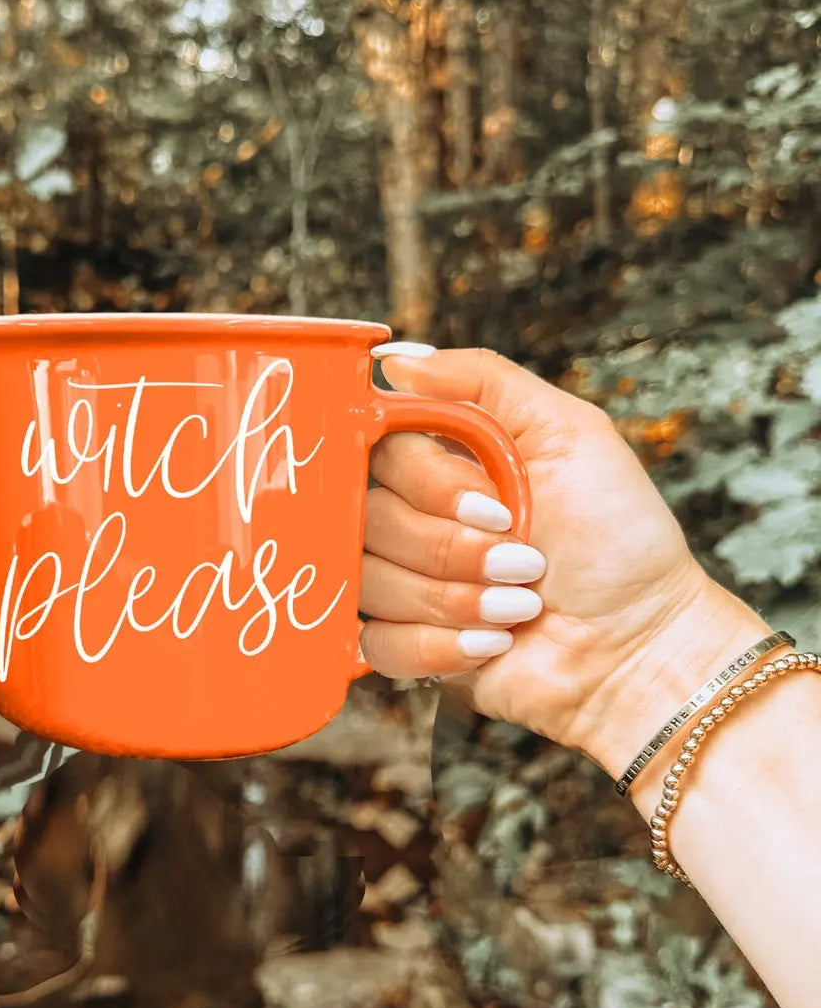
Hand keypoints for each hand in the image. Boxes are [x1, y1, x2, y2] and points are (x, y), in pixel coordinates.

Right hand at [358, 345, 768, 775]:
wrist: (639, 647)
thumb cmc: (619, 541)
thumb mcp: (570, 433)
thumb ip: (485, 381)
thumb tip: (395, 360)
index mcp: (445, 465)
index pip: (383, 452)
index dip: (430, 484)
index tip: (496, 506)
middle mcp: (416, 519)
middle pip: (369, 518)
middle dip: (454, 549)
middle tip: (523, 559)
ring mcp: (405, 583)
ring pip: (370, 580)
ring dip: (457, 599)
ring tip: (519, 605)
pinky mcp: (404, 644)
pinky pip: (377, 640)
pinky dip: (441, 644)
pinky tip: (492, 641)